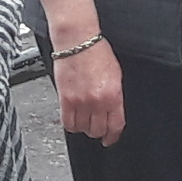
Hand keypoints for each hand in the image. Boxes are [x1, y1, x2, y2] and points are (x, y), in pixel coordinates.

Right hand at [38, 0, 122, 144]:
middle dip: (98, 131)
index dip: (112, 136)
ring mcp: (81, 101)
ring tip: (84, 119)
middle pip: (97, 130)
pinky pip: (68, 122)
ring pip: (82, 129)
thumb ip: (115, 95)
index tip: (110, 139)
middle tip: (96, 127)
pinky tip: (73, 119)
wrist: (78, 41)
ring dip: (84, 127)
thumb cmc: (97, 52)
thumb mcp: (116, 74)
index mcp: (114, 95)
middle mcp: (97, 101)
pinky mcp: (65, 99)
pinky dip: (71, 124)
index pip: (115, 125)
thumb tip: (113, 110)